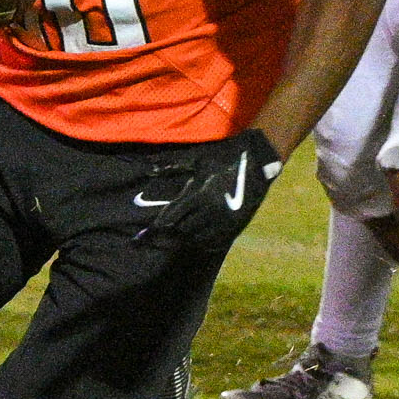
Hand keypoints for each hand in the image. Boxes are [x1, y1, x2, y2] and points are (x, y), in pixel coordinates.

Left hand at [135, 129, 283, 255]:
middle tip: (157, 236)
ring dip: (183, 239)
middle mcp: (210, 211)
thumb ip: (170, 167)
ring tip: (174, 237)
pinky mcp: (236, 226)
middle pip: (181, 231)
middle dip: (168, 234)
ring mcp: (225, 221)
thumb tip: (147, 170)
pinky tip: (195, 238)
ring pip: (196, 239)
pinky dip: (201, 242)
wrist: (257, 160)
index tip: (141, 237)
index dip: (154, 229)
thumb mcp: (196, 159)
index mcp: (198, 195)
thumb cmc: (223, 156)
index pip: (170, 218)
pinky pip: (214, 241)